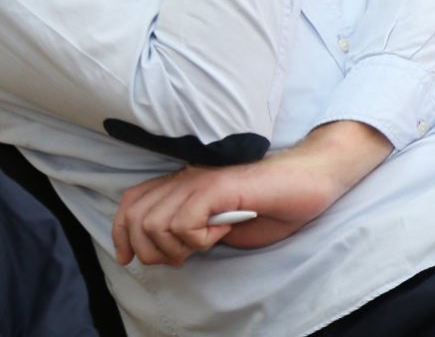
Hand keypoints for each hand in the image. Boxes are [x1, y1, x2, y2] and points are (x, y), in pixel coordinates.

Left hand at [112, 120, 390, 266]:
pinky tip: (223, 231)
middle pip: (135, 216)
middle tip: (186, 255)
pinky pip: (183, 223)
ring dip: (177, 247)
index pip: (130, 203)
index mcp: (186, 183)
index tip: (130, 258)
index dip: (121, 234)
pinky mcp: (218, 185)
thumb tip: (163, 250)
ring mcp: (201, 179)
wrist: (313, 180)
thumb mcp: (222, 224)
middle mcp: (187, 176)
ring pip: (154, 224)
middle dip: (151, 251)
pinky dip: (198, 239)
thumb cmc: (275, 205)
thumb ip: (192, 229)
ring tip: (208, 241)